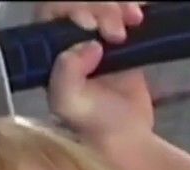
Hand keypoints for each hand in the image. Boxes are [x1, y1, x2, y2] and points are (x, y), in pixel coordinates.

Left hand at [40, 2, 154, 148]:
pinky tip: (138, 17)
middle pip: (81, 3)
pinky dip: (132, 6)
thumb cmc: (93, 123)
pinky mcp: (123, 38)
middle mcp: (72, 39)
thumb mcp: (68, 103)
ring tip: (131, 25)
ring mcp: (99, 37)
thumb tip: (88, 44)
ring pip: (104, 3)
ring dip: (118, 6)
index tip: (90, 24)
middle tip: (116, 33)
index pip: (53, 12)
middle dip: (100, 9)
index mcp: (51, 51)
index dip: (71, 10)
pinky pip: (124, 10)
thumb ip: (65, 74)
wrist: (127, 136)